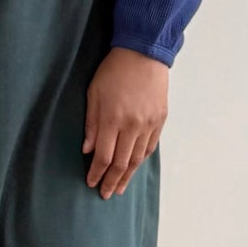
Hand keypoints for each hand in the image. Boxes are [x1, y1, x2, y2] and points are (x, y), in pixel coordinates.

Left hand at [83, 47, 168, 197]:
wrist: (144, 52)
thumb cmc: (114, 70)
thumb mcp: (94, 92)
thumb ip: (91, 123)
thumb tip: (87, 150)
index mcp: (113, 119)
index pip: (103, 156)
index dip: (97, 173)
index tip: (91, 183)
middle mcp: (132, 125)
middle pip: (121, 162)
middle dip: (112, 181)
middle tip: (106, 194)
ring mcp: (148, 124)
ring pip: (137, 158)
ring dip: (127, 175)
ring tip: (120, 187)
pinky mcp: (160, 119)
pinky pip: (150, 146)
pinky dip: (141, 160)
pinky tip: (134, 167)